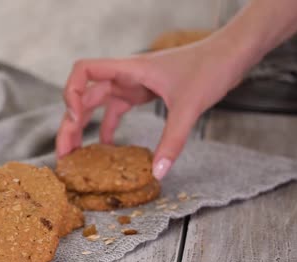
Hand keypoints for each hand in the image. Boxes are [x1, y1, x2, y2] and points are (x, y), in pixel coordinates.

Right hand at [56, 38, 246, 179]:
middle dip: (70, 123)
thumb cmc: (211, 67)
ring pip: (96, 104)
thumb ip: (173, 141)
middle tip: (65, 154)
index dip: (71, 93)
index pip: (83, 70)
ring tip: (75, 154)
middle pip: (83, 96)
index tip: (76, 119)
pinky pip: (115, 110)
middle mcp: (124, 75)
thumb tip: (157, 172)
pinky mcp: (141, 93)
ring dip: (83, 127)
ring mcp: (131, 84)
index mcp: (128, 69)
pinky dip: (106, 127)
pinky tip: (106, 148)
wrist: (231, 54)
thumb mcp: (190, 106)